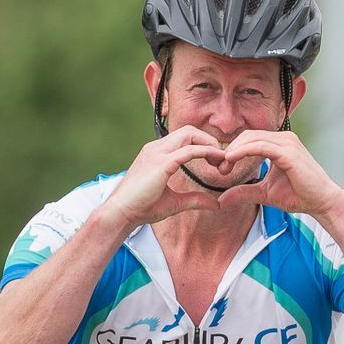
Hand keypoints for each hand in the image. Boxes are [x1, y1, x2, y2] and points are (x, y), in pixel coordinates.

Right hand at [102, 127, 234, 228]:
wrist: (121, 213)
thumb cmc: (142, 207)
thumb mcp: (175, 202)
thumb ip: (195, 200)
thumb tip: (217, 203)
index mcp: (157, 153)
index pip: (184, 137)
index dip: (204, 144)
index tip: (217, 162)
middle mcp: (156, 148)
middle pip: (189, 131)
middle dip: (209, 140)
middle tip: (222, 159)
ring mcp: (157, 153)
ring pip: (189, 134)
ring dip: (210, 144)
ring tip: (222, 161)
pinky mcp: (161, 164)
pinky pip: (189, 151)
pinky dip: (206, 152)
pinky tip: (217, 161)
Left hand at [214, 130, 343, 216]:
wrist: (322, 203)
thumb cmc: (299, 196)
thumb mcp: (264, 193)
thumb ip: (244, 192)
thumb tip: (220, 200)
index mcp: (280, 144)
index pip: (250, 139)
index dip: (233, 151)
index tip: (222, 169)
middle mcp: (284, 139)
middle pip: (248, 135)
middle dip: (231, 149)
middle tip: (220, 168)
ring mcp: (288, 143)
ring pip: (252, 138)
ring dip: (234, 151)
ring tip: (224, 166)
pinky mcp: (288, 152)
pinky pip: (260, 146)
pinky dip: (243, 151)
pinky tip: (231, 159)